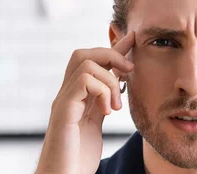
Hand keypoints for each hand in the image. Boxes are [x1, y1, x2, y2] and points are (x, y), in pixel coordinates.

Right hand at [36, 32, 134, 173]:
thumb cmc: (78, 157)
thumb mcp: (98, 123)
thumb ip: (105, 102)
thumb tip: (119, 85)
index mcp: (77, 96)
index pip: (93, 62)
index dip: (114, 49)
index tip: (133, 40)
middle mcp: (67, 94)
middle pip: (83, 52)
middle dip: (111, 55)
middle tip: (128, 73)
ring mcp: (63, 101)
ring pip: (85, 62)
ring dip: (110, 80)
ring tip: (116, 105)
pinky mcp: (63, 111)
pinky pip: (83, 82)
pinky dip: (102, 91)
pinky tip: (107, 111)